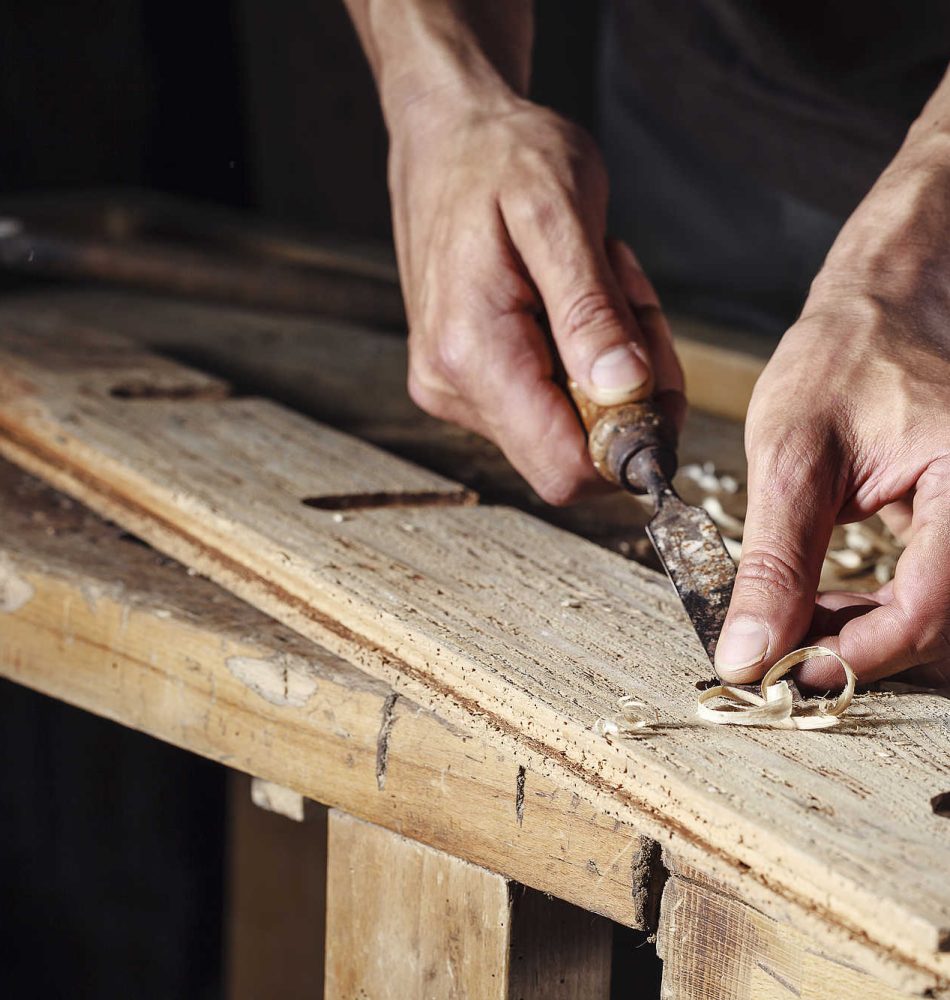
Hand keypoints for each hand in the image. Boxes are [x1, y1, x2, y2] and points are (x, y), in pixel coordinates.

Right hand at [388, 92, 683, 503]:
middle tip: (627, 300)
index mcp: (473, 353)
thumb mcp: (560, 211)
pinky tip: (572, 298)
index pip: (565, 467)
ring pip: (568, 427)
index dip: (630, 444)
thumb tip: (626, 394)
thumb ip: (591, 310)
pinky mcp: (464, 381)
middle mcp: (452, 387)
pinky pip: (547, 402)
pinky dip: (582, 359)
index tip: (656, 378)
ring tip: (596, 282)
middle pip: (575, 452)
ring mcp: (454, 389)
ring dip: (607, 367)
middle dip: (626, 391)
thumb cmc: (501, 157)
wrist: (446, 138)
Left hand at [715, 158, 949, 687]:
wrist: (885, 305)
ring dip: (863, 633)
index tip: (784, 675)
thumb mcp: (792, 453)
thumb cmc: (846, 355)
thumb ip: (774, 560)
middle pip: (937, 623)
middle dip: (854, 649)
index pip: (928, 610)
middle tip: (779, 652)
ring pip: (935, 613)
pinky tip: (825, 600)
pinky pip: (932, 587)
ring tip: (794, 621)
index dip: (854, 657)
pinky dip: (876, 606)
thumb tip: (748, 652)